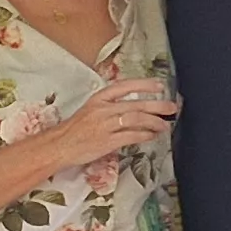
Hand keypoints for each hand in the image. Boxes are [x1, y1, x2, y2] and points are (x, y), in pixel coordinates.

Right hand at [47, 78, 178, 166]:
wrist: (59, 146)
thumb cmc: (75, 130)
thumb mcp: (91, 110)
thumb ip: (111, 107)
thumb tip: (135, 109)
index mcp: (99, 98)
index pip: (125, 86)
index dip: (144, 85)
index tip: (159, 86)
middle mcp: (103, 109)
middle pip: (135, 104)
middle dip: (157, 106)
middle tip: (172, 107)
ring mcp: (105, 125)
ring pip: (136, 119)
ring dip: (154, 122)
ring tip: (165, 125)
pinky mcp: (107, 141)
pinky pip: (131, 136)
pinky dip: (145, 135)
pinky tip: (152, 136)